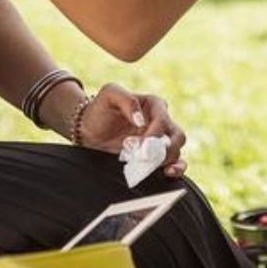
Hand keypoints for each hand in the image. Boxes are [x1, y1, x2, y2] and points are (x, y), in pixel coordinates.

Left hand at [73, 83, 188, 178]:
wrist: (89, 129)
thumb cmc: (101, 109)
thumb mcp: (110, 94)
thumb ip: (127, 100)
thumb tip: (141, 120)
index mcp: (154, 104)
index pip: (162, 120)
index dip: (153, 134)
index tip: (136, 144)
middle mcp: (160, 122)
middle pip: (177, 136)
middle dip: (166, 149)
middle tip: (146, 156)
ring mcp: (159, 140)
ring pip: (177, 150)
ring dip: (167, 160)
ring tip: (150, 166)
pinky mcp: (155, 155)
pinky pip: (175, 162)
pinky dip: (176, 168)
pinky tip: (167, 172)